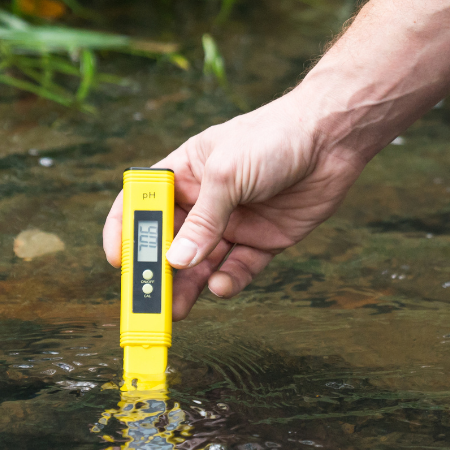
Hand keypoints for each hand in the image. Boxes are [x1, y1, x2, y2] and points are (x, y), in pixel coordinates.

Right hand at [102, 91, 367, 318]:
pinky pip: (238, 269)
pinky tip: (221, 287)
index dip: (124, 231)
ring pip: (201, 264)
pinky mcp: (262, 241)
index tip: (118, 261)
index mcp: (184, 173)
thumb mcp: (227, 174)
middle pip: (170, 243)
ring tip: (177, 311)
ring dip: (188, 288)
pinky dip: (228, 282)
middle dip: (158, 272)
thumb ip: (202, 220)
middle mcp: (204, 201)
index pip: (141, 203)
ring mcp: (232, 223)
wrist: (331, 139)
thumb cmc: (273, 138)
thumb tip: (176, 261)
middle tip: (148, 301)